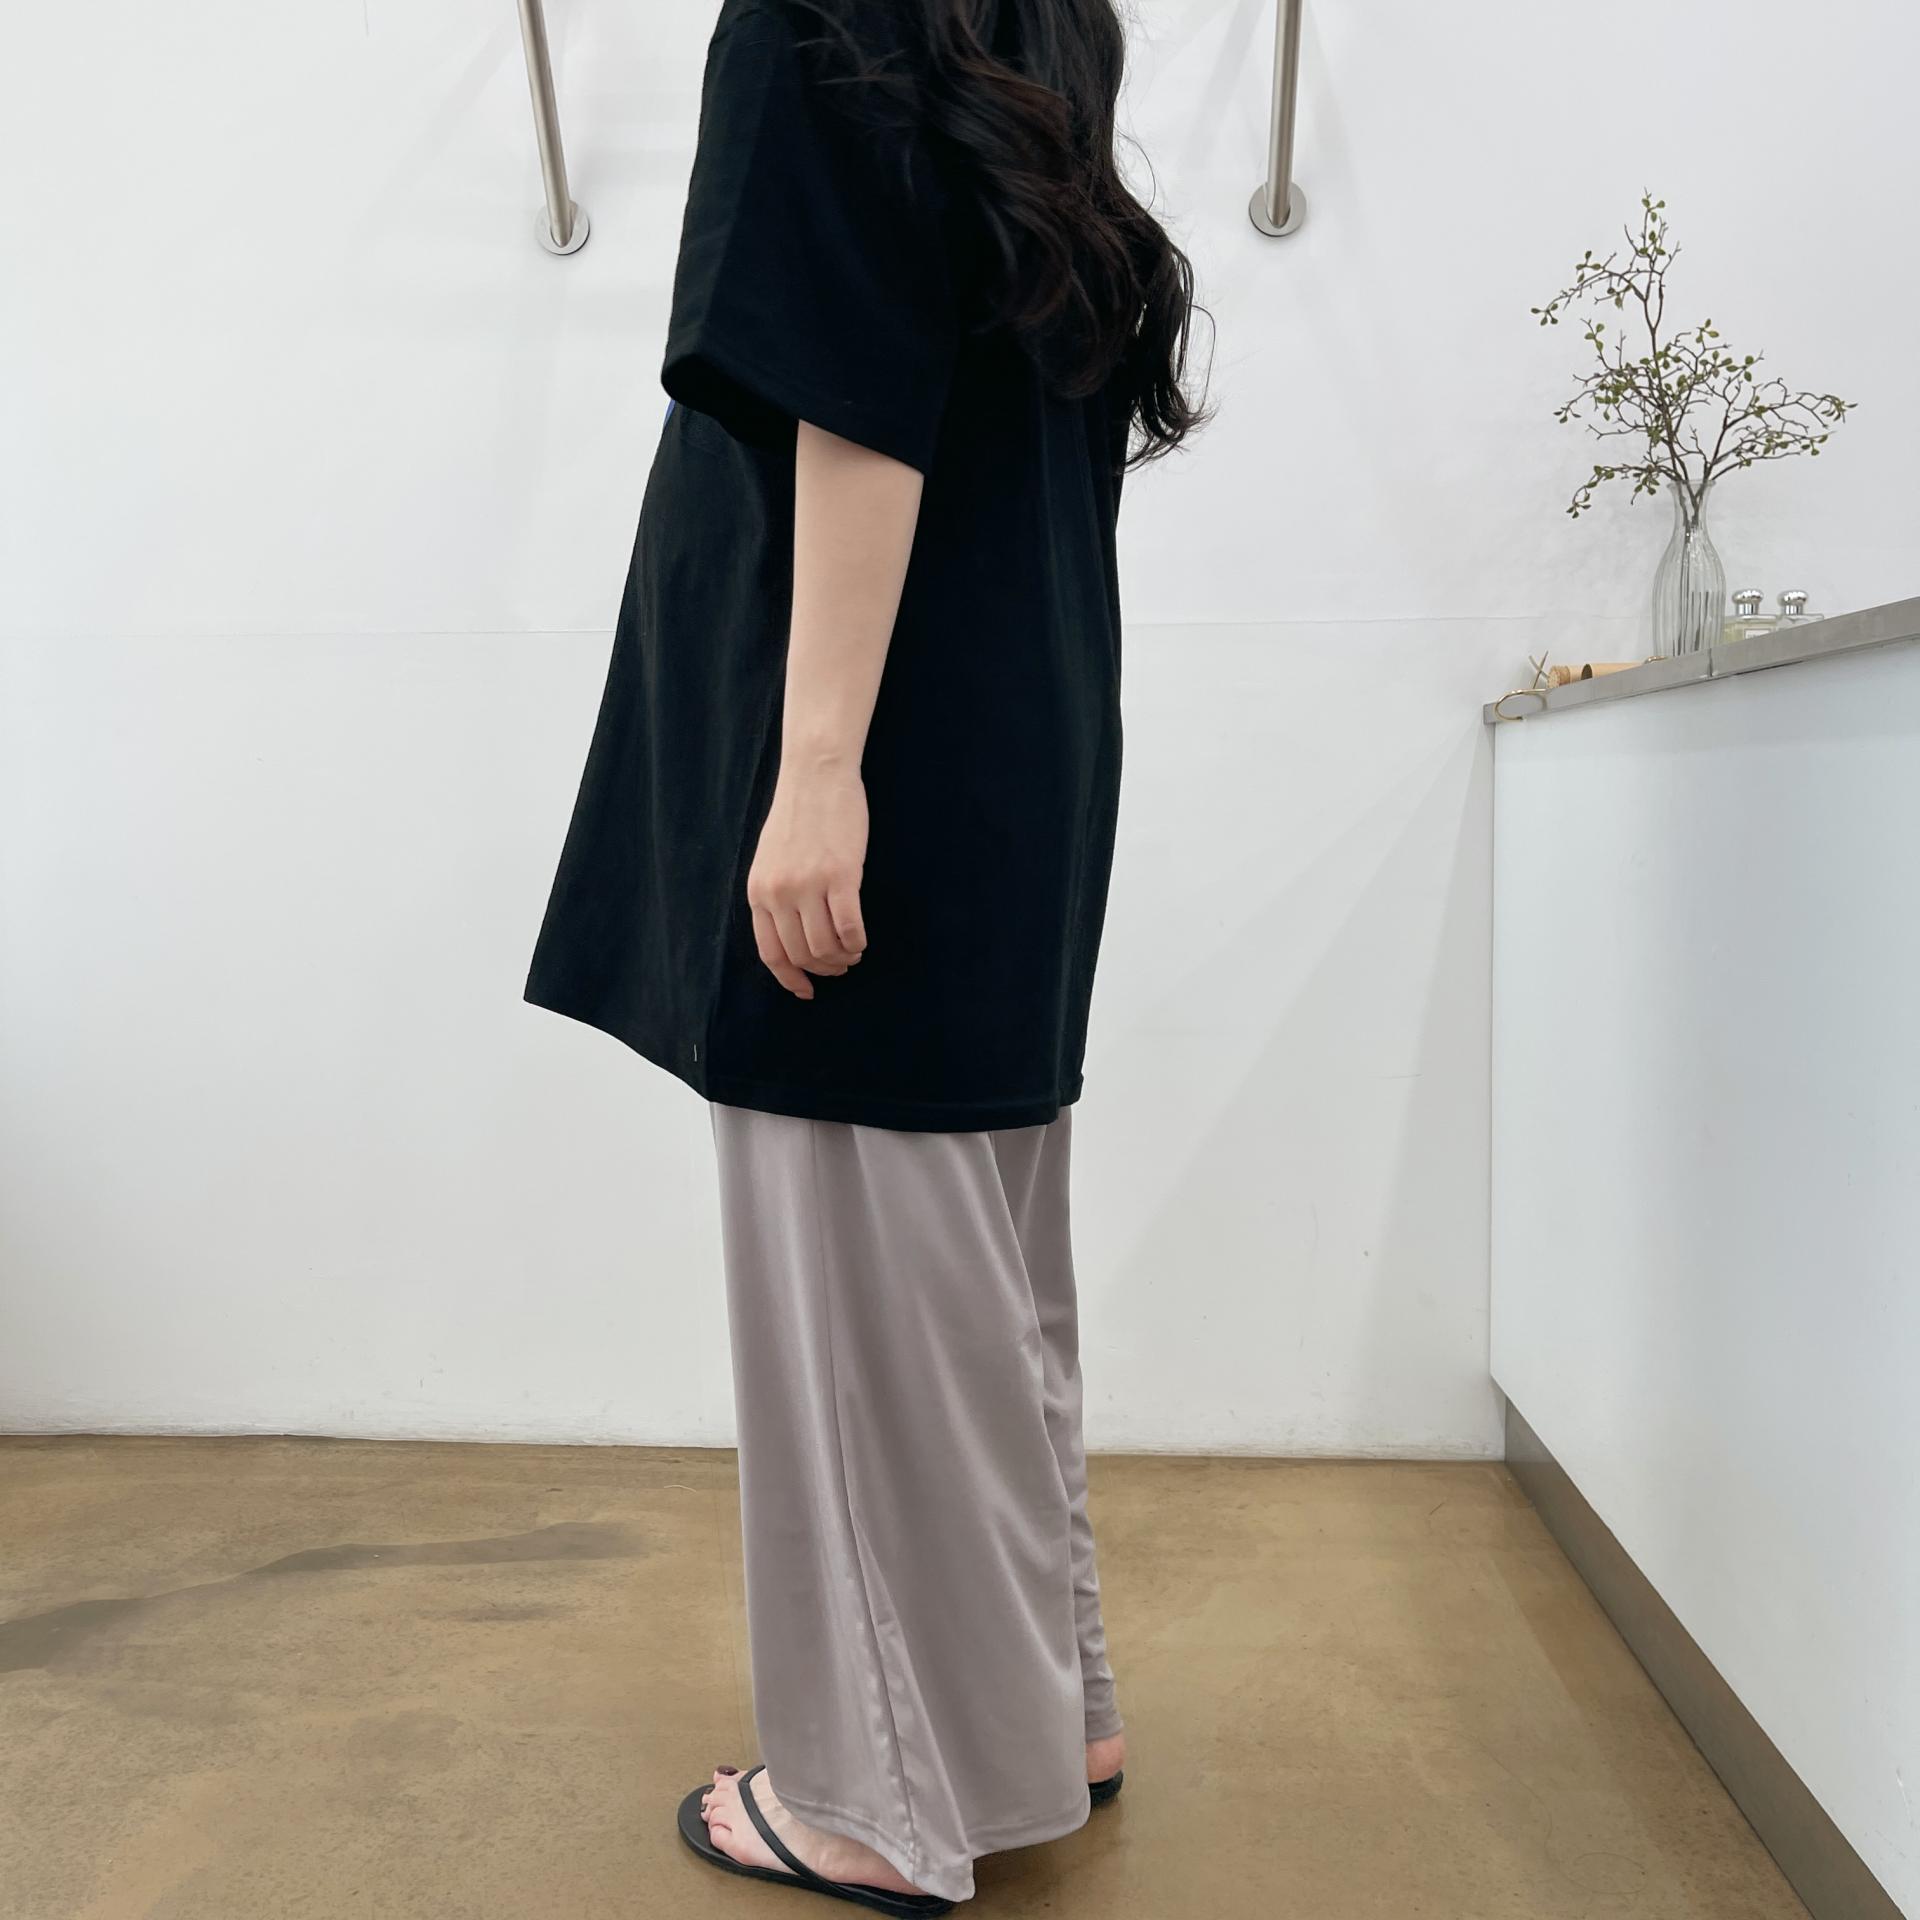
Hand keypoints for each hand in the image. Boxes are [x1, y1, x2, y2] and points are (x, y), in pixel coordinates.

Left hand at [745, 763, 868, 999]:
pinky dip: (857, 942)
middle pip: (801, 954)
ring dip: (843, 958)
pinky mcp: (840, 876)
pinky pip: (849, 927)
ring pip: (825, 947)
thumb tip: (791, 935)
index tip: (807, 990)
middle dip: (824, 969)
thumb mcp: (771, 859)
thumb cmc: (799, 815)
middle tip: (841, 965)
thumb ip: (775, 895)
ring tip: (853, 952)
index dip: (790, 978)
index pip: (771, 952)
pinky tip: (862, 940)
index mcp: (759, 892)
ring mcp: (808, 886)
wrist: (815, 776)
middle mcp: (779, 893)